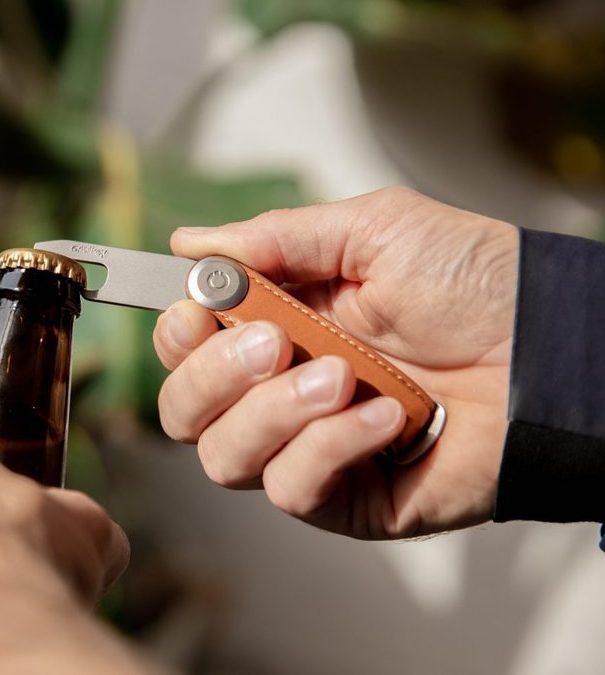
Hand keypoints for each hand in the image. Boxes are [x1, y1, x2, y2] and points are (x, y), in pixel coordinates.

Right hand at [153, 187, 518, 538]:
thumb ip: (276, 237)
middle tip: (272, 340)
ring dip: (272, 412)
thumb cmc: (473, 283)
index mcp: (276, 325)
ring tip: (340, 377)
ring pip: (224, 457)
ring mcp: (308, 445)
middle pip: (184, 411)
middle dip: (212, 376)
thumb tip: (189, 244)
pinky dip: (329, 449)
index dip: (176, 335)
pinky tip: (384, 418)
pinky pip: (292, 488)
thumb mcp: (373, 231)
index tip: (199, 311)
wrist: (548, 348)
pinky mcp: (345, 495)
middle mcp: (279, 389)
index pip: (184, 347)